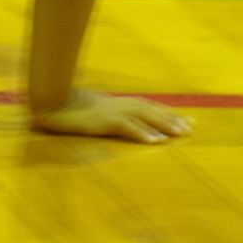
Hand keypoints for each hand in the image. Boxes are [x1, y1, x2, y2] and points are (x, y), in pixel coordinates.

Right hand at [32, 88, 192, 143]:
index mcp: (116, 103)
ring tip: (181, 134)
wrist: (50, 100)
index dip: (166, 113)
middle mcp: (118, 105)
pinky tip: (156, 142)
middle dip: (172, 118)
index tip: (186, 119)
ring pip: (144, 116)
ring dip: (164, 125)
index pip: (147, 106)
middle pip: (151, 110)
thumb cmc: (66, 106)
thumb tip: (110, 121)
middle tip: (192, 127)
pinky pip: (127, 127)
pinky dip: (142, 133)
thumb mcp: (89, 112)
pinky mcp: (103, 121)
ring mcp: (111, 112)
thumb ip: (103, 115)